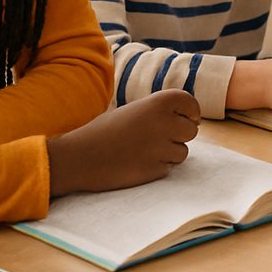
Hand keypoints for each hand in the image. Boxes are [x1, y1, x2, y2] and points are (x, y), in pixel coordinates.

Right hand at [47, 89, 199, 196]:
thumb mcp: (135, 110)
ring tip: (144, 150)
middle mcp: (165, 122)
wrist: (80, 157)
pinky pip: (169, 168)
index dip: (190, 113)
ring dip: (169, 153)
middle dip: (179, 135)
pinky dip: (158, 167)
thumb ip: (161, 111)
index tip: (185, 118)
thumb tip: (191, 118)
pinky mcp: (155, 170)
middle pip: (191, 131)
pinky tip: (137, 162)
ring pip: (183, 152)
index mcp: (159, 102)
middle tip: (158, 137)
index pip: (192, 105)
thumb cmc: (105, 131)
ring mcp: (161, 148)